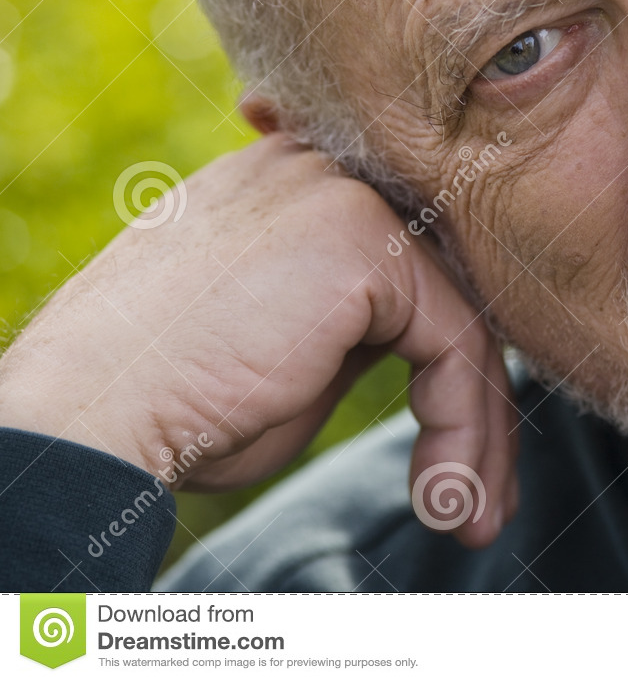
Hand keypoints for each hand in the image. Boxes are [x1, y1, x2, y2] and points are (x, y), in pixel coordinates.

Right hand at [0, 134, 516, 546]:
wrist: (86, 415)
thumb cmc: (167, 402)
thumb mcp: (283, 347)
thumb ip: (356, 321)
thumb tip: (430, 342)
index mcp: (292, 188)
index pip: (411, 248)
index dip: (445, 330)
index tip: (464, 431)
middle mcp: (322, 174)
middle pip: (447, 280)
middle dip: (475, 392)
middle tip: (479, 491)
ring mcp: (344, 195)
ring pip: (460, 317)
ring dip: (477, 428)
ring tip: (470, 515)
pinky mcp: (363, 239)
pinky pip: (454, 340)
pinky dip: (462, 427)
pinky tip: (444, 493)